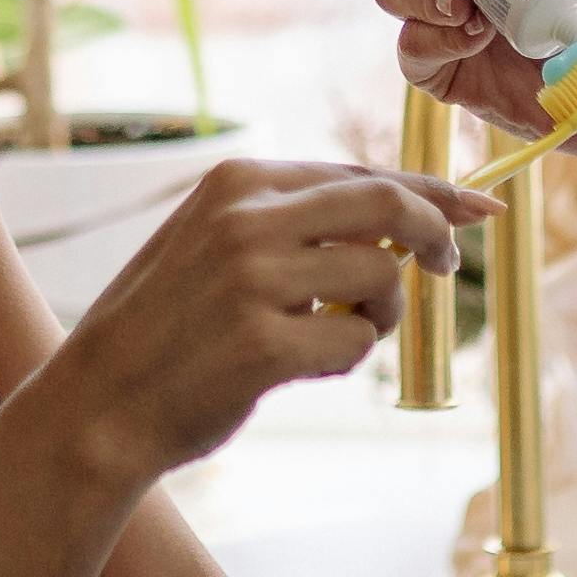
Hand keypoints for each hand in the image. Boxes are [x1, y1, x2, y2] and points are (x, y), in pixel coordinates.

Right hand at [38, 159, 486, 484]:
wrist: (98, 403)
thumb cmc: (167, 327)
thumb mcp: (213, 242)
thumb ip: (289, 221)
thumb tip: (398, 215)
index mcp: (237, 182)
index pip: (358, 173)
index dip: (430, 190)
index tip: (478, 206)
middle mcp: (246, 218)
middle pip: (386, 205)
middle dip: (435, 232)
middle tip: (447, 264)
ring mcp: (254, 280)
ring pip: (380, 276)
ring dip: (382, 312)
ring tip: (341, 332)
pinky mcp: (264, 344)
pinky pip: (356, 345)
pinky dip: (348, 358)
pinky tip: (303, 366)